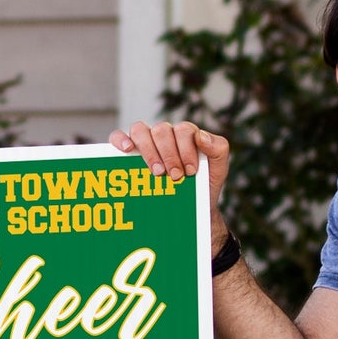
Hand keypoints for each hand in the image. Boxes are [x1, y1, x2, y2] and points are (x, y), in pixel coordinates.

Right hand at [109, 120, 230, 243]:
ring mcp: (146, 141)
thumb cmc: (202, 186)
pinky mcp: (129, 151)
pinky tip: (127, 150)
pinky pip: (119, 136)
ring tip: (157, 172)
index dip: (186, 149)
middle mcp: (165, 135)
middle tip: (175, 176)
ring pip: (140, 130)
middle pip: (161, 130)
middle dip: (169, 154)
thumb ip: (219, 149)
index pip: (183, 130)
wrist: (189, 209)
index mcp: (186, 135)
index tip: (190, 171)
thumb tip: (201, 136)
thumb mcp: (218, 169)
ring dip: (148, 151)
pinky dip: (121, 139)